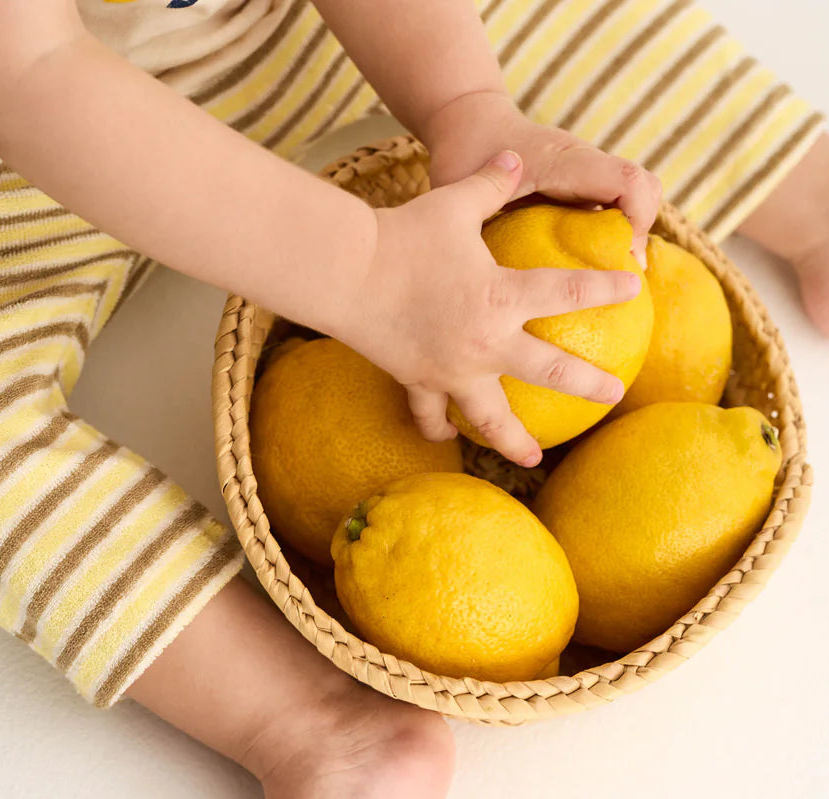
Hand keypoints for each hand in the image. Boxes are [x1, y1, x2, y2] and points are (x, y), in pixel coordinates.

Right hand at [333, 149, 640, 466]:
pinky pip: (431, 415)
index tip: (635, 288)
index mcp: (503, 296)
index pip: (570, 293)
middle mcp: (486, 342)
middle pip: (549, 372)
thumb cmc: (404, 233)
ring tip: (532, 458)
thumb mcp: (454, 202)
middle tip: (612, 395)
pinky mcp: (418, 381)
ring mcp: (452, 370)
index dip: (608, 289)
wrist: (348, 273)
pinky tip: (447, 436)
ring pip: (491, 418)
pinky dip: (439, 428)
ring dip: (514, 441)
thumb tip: (514, 155)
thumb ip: (491, 182)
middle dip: (587, 385)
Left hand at [423, 91, 661, 264]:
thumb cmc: (464, 154)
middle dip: (641, 231)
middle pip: (646, 188)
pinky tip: (593, 269)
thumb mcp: (465, 187)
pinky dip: (616, 233)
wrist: (469, 119)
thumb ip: (477, 217)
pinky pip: (618, 204)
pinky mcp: (583, 183)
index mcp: (562, 161)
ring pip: (638, 195)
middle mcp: (583, 162)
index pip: (625, 182)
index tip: (620, 259)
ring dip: (631, 235)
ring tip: (608, 276)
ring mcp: (586, 172)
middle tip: (616, 272)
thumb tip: (483, 267)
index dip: (636, 222)